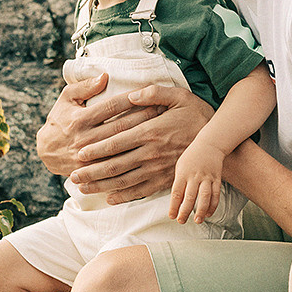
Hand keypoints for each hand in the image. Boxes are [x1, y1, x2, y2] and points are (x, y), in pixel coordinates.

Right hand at [36, 71, 165, 178]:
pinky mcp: (93, 170)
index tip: (150, 93)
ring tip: (162, 127)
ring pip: (123, 146)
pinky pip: (117, 164)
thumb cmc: (59, 120)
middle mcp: (86, 138)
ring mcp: (90, 156)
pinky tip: (149, 150)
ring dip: (143, 136)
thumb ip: (84, 87)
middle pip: (122, 126)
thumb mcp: (66, 99)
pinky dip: (134, 158)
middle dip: (144, 116)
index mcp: (81, 119)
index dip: (132, 99)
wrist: (46, 152)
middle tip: (163, 108)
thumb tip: (105, 76)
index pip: (112, 106)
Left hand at [70, 84, 213, 204]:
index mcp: (151, 130)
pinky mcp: (166, 180)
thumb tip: (131, 95)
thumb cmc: (198, 115)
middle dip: (91, 171)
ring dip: (101, 185)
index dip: (95, 148)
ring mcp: (158, 169)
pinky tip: (110, 198)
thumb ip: (154, 93)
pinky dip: (124, 196)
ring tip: (83, 188)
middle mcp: (151, 152)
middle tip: (72, 175)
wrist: (219, 142)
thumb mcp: (179, 96)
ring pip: (124, 180)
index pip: (116, 141)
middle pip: (115, 164)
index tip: (78, 153)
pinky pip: (141, 191)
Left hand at [171, 141, 226, 223]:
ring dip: (201, 210)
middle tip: (181, 221)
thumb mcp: (181, 166)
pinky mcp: (217, 179)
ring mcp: (207, 178)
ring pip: (205, 196)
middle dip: (185, 211)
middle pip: (190, 197)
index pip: (177, 192)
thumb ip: (179, 182)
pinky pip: (216, 194)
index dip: (174, 206)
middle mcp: (195, 176)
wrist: (210, 144)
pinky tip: (209, 214)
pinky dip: (213, 205)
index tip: (172, 216)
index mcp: (183, 173)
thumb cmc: (191, 157)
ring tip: (197, 220)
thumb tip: (178, 202)